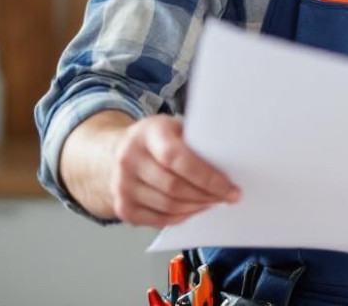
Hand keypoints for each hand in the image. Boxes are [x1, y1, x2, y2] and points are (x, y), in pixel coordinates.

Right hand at [108, 114, 240, 226]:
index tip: (230, 188)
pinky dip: (181, 217)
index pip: (176, 158)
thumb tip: (228, 163)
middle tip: (226, 196)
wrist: (117, 151)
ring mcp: (122, 185)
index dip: (207, 177)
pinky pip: (158, 220)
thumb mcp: (174, 127)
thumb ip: (195, 141)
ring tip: (212, 201)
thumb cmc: (155, 139)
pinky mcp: (122, 206)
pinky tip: (193, 209)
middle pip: (174, 187)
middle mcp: (129, 159)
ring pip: (168, 206)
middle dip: (206, 195)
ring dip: (196, 208)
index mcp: (147, 133)